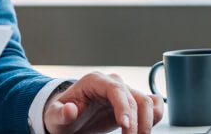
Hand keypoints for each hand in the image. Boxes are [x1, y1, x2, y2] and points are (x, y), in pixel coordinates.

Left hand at [43, 72, 163, 133]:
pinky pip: (152, 105)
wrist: (69, 117)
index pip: (116, 90)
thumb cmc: (62, 115)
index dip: (124, 107)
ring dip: (147, 123)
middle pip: (135, 98)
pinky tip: (146, 130)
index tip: (125, 126)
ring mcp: (124, 92)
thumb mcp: (55, 117)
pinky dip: (155, 117)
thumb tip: (69, 109)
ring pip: (147, 102)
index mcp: (94, 81)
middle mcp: (112, 84)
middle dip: (137, 123)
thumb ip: (61, 114)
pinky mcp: (131, 102)